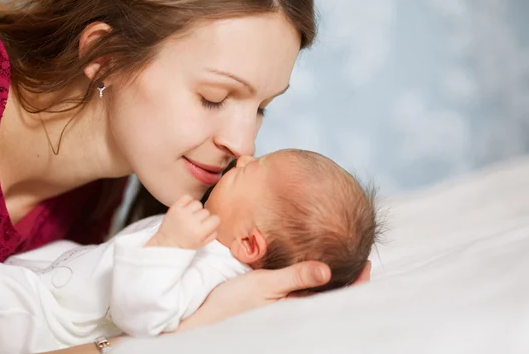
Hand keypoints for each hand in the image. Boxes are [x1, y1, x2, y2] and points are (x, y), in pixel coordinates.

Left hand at [146, 194, 219, 249]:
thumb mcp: (201, 244)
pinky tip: (186, 208)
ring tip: (191, 215)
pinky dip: (188, 200)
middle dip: (203, 217)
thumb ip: (212, 234)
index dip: (213, 222)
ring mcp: (182, 213)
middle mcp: (191, 220)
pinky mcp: (175, 207)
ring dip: (196, 209)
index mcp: (200, 231)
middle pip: (206, 211)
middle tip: (197, 223)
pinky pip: (187, 197)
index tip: (208, 225)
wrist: (166, 243)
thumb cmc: (184, 245)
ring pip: (198, 203)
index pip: (216, 219)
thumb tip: (216, 223)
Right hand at [177, 260, 371, 330]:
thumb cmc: (233, 301)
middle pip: (331, 296)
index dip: (356, 282)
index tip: (368, 264)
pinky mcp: (276, 304)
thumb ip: (296, 277)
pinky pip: (302, 292)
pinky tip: (314, 269)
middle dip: (348, 280)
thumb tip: (327, 270)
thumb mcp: (265, 284)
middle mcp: (295, 309)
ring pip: (318, 295)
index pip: (336, 297)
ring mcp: (286, 307)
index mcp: (298, 307)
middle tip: (362, 260)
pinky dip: (314, 279)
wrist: (205, 314)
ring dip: (332, 280)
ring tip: (344, 262)